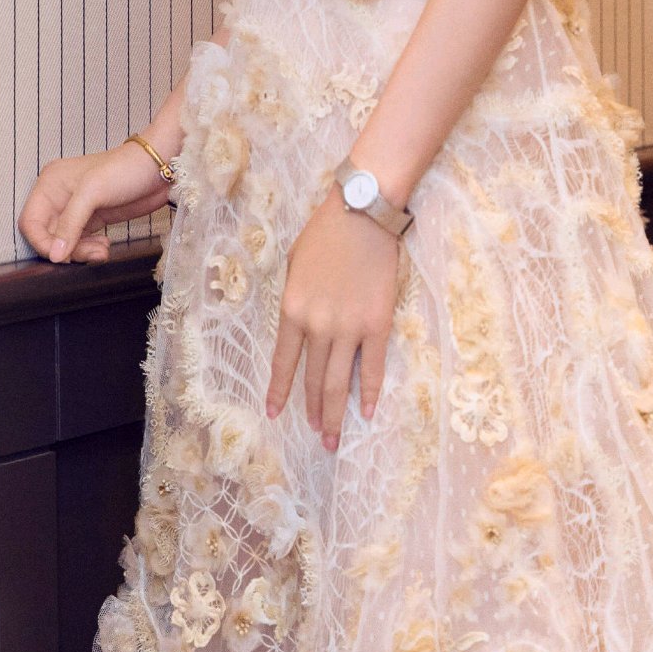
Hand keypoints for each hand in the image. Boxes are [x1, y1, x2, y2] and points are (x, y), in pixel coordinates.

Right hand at [19, 141, 170, 263]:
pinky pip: (81, 242)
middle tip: (90, 252)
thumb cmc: (125, 169)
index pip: (30, 222)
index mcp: (50, 184)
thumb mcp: (92, 192)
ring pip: (65, 243)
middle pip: (47, 236)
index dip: (42, 243)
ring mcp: (75, 210)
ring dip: (82, 252)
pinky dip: (90, 249)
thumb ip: (70, 224)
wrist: (158, 168)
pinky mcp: (92, 219)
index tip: (61, 255)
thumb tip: (55, 254)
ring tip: (102, 249)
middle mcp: (58, 197)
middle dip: (67, 249)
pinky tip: (105, 245)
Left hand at [266, 184, 404, 449]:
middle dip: (313, 411)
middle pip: (314, 379)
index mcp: (292, 310)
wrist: (363, 214)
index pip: (283, 362)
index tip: (275, 414)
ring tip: (332, 437)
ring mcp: (349, 328)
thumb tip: (301, 327)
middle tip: (316, 437)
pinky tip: (366, 412)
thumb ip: (295, 300)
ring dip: (334, 412)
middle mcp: (318, 326)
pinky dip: (369, 391)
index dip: (279, 391)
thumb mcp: (294, 265)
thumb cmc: (325, 233)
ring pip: (339, 381)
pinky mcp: (377, 324)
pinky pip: (372, 366)